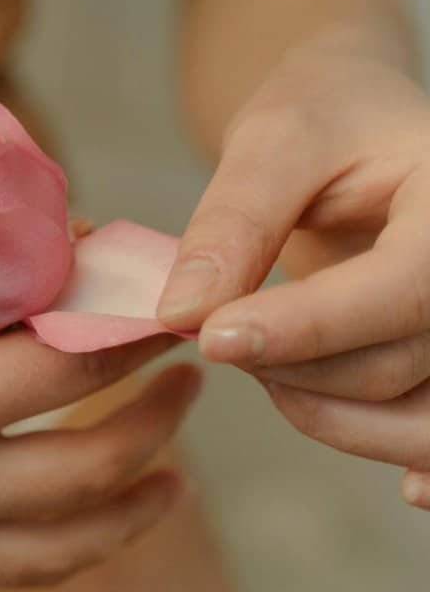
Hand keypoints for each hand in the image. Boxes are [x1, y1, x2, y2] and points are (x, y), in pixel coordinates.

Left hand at [156, 39, 429, 509]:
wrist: (361, 121)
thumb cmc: (323, 115)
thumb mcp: (274, 141)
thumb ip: (234, 224)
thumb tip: (184, 315)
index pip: (402, 291)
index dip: (306, 328)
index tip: (212, 337)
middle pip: (398, 365)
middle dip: (291, 367)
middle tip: (216, 331)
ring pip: (415, 419)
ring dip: (319, 412)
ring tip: (255, 363)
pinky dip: (396, 450)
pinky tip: (394, 476)